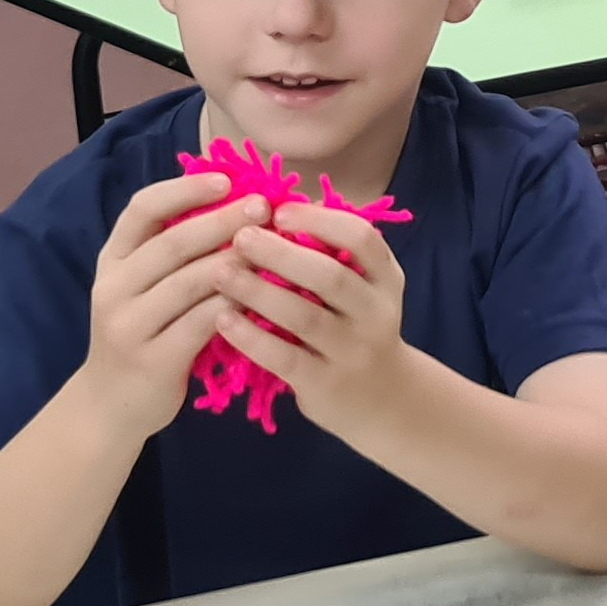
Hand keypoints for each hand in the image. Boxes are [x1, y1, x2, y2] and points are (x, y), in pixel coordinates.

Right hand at [82, 170, 247, 435]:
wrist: (111, 405)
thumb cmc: (142, 333)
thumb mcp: (142, 287)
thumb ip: (172, 252)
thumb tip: (232, 202)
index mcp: (113, 260)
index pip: (142, 209)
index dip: (184, 190)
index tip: (226, 180)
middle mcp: (114, 288)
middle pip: (173, 243)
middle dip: (223, 221)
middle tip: (264, 207)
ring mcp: (130, 325)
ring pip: (190, 283)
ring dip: (236, 261)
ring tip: (274, 247)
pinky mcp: (153, 360)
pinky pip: (201, 324)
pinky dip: (235, 306)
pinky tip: (264, 296)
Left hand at [205, 196, 410, 432]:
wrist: (384, 400)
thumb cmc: (356, 328)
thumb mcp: (362, 288)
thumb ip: (330, 253)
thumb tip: (273, 205)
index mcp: (385, 279)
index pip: (362, 239)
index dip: (320, 220)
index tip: (279, 210)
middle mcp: (375, 313)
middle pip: (330, 276)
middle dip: (282, 253)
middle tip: (239, 236)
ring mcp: (352, 351)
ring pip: (304, 317)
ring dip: (258, 291)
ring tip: (220, 272)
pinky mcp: (326, 384)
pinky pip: (285, 357)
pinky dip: (251, 337)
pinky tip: (222, 319)